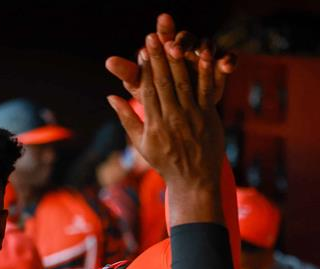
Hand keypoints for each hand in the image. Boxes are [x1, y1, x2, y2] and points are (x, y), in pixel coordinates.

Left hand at [106, 14, 235, 105]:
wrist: (177, 107)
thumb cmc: (155, 96)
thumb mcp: (141, 85)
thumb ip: (128, 73)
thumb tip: (108, 62)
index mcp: (165, 48)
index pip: (163, 39)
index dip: (160, 37)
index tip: (152, 39)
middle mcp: (185, 48)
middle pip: (185, 39)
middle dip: (181, 41)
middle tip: (174, 45)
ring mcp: (204, 56)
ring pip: (208, 45)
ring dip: (206, 48)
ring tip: (205, 53)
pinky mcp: (220, 67)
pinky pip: (227, 60)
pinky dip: (228, 60)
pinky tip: (227, 65)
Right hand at [107, 32, 224, 223]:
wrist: (193, 180)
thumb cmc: (164, 162)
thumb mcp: (141, 143)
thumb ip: (127, 118)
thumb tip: (111, 97)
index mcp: (153, 125)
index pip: (147, 91)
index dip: (144, 70)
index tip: (141, 52)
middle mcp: (172, 119)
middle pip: (164, 83)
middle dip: (159, 59)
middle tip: (154, 38)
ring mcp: (191, 117)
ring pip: (183, 83)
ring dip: (179, 60)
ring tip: (173, 41)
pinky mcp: (208, 116)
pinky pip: (206, 90)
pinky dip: (205, 72)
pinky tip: (203, 56)